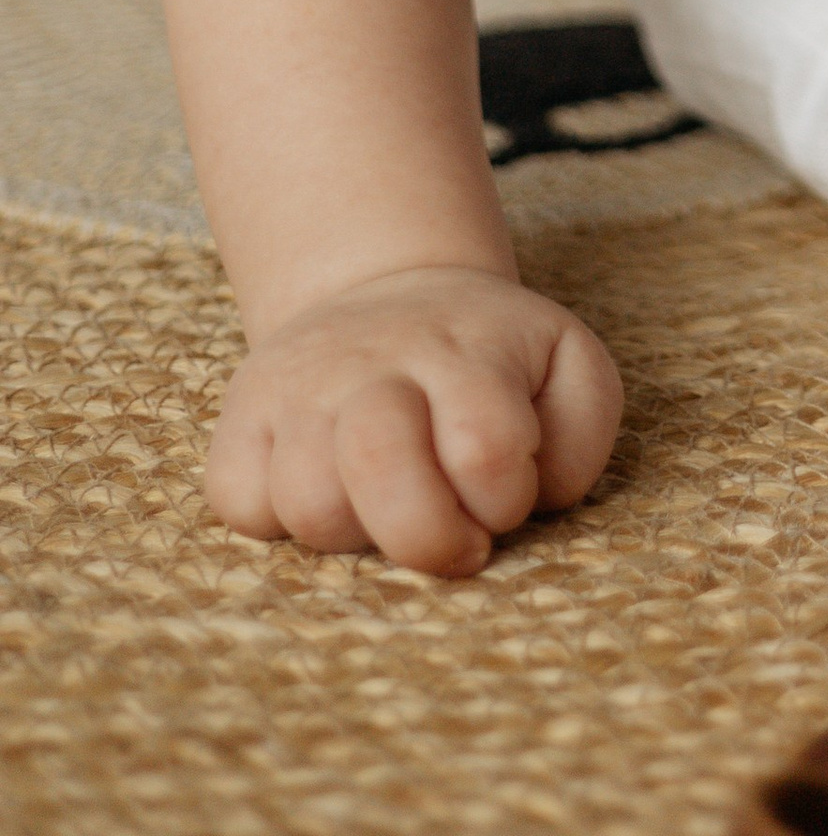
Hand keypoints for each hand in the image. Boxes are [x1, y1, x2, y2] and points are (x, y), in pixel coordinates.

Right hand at [205, 263, 622, 575]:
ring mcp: (301, 385)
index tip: (504, 499)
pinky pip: (239, 500)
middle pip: (379, 464)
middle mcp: (376, 360)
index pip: (484, 447)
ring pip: (307, 500)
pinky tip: (328, 491)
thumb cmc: (492, 360)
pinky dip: (278, 520)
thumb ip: (580, 434)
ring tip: (385, 507)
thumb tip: (536, 492)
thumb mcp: (567, 367)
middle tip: (452, 541)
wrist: (389, 294)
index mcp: (468, 348)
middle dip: (426, 537)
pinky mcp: (243, 414)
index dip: (502, 500)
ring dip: (357, 532)